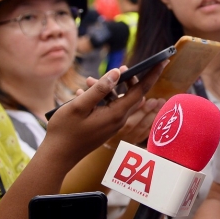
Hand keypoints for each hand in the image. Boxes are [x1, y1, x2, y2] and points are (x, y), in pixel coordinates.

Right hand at [42, 61, 166, 166]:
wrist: (56, 158)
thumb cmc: (65, 132)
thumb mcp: (79, 106)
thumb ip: (99, 89)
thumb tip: (117, 73)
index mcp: (116, 114)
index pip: (141, 91)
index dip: (152, 74)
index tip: (163, 60)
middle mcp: (118, 120)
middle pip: (132, 94)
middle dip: (127, 79)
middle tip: (121, 67)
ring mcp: (111, 124)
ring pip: (116, 100)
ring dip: (106, 89)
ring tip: (87, 80)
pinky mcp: (104, 127)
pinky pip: (108, 107)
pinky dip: (100, 98)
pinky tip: (82, 92)